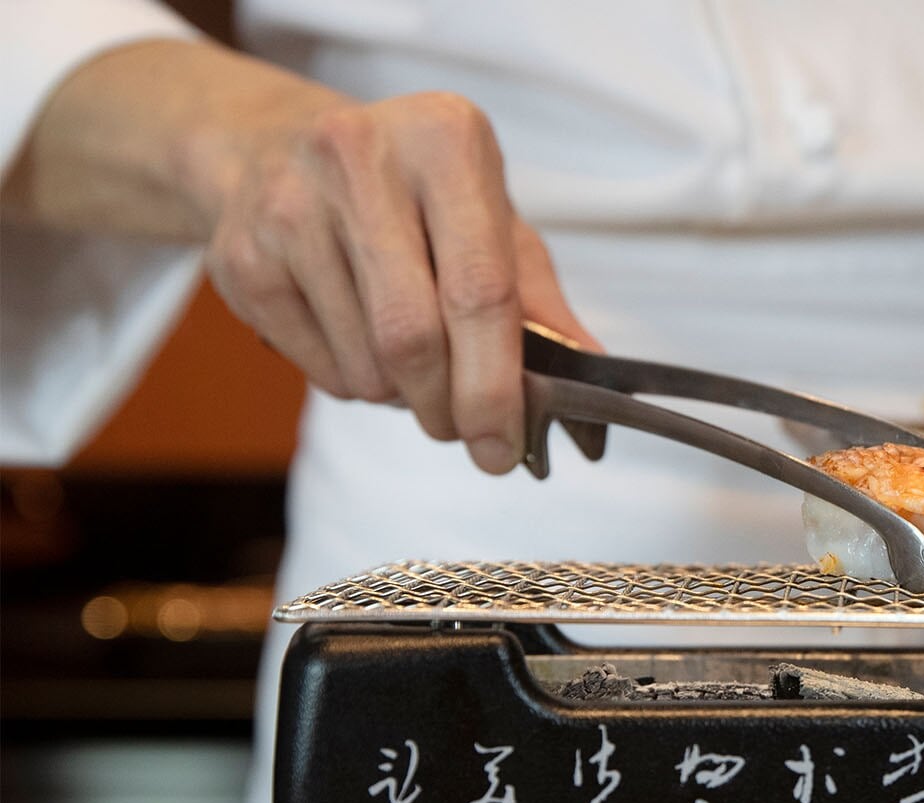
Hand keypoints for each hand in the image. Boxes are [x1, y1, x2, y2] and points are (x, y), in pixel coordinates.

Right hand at [194, 90, 597, 472]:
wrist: (273, 146)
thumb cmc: (411, 193)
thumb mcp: (490, 219)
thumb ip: (537, 296)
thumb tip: (587, 368)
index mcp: (445, 140)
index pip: (480, 290)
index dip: (496, 386)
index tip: (505, 445)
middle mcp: (360, 159)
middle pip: (412, 337)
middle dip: (448, 407)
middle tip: (462, 430)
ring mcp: (288, 206)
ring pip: (365, 364)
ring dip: (402, 397)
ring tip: (412, 368)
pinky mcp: (240, 255)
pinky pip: (318, 368)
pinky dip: (354, 384)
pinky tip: (359, 344)